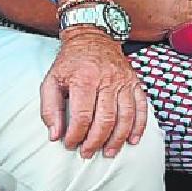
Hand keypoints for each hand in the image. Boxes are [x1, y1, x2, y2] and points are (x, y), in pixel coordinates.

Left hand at [41, 30, 149, 158]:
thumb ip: (49, 109)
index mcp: (84, 79)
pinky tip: (132, 140)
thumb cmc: (70, 63)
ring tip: (108, 152)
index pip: (82, 116)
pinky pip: (141, 108)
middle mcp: (107, 80)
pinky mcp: (135, 83)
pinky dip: (139, 126)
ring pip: (125, 116)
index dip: (76, 135)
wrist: (93, 37)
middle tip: (87, 153)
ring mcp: (124, 82)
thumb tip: (55, 135)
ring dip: (117, 139)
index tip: (70, 144)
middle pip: (105, 119)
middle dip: (96, 141)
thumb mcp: (51, 81)